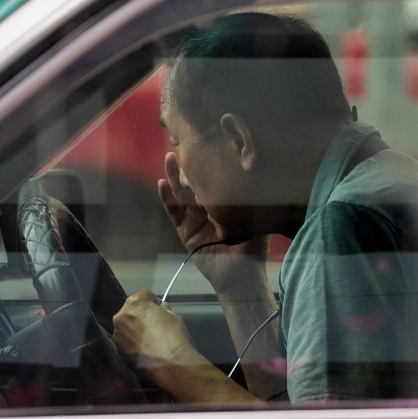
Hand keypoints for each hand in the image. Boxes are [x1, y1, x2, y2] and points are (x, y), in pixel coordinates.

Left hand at [113, 289, 194, 369]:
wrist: (171, 365)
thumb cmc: (173, 336)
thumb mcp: (173, 315)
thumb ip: (162, 309)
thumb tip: (160, 309)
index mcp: (134, 303)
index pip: (144, 294)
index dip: (153, 300)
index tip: (159, 308)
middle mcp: (121, 317)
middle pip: (131, 310)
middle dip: (141, 315)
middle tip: (154, 324)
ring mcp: (118, 335)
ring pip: (126, 327)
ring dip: (135, 329)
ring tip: (149, 339)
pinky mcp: (119, 351)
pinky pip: (126, 342)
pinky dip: (133, 343)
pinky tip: (145, 350)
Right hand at [157, 152, 268, 293]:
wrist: (242, 274)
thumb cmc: (253, 246)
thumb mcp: (254, 216)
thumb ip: (251, 197)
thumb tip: (256, 170)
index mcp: (225, 204)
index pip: (213, 180)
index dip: (207, 164)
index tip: (205, 144)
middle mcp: (209, 209)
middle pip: (194, 183)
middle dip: (189, 165)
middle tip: (184, 144)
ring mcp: (195, 220)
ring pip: (181, 194)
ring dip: (174, 176)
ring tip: (169, 158)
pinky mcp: (185, 232)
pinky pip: (174, 212)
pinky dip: (167, 198)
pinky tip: (161, 183)